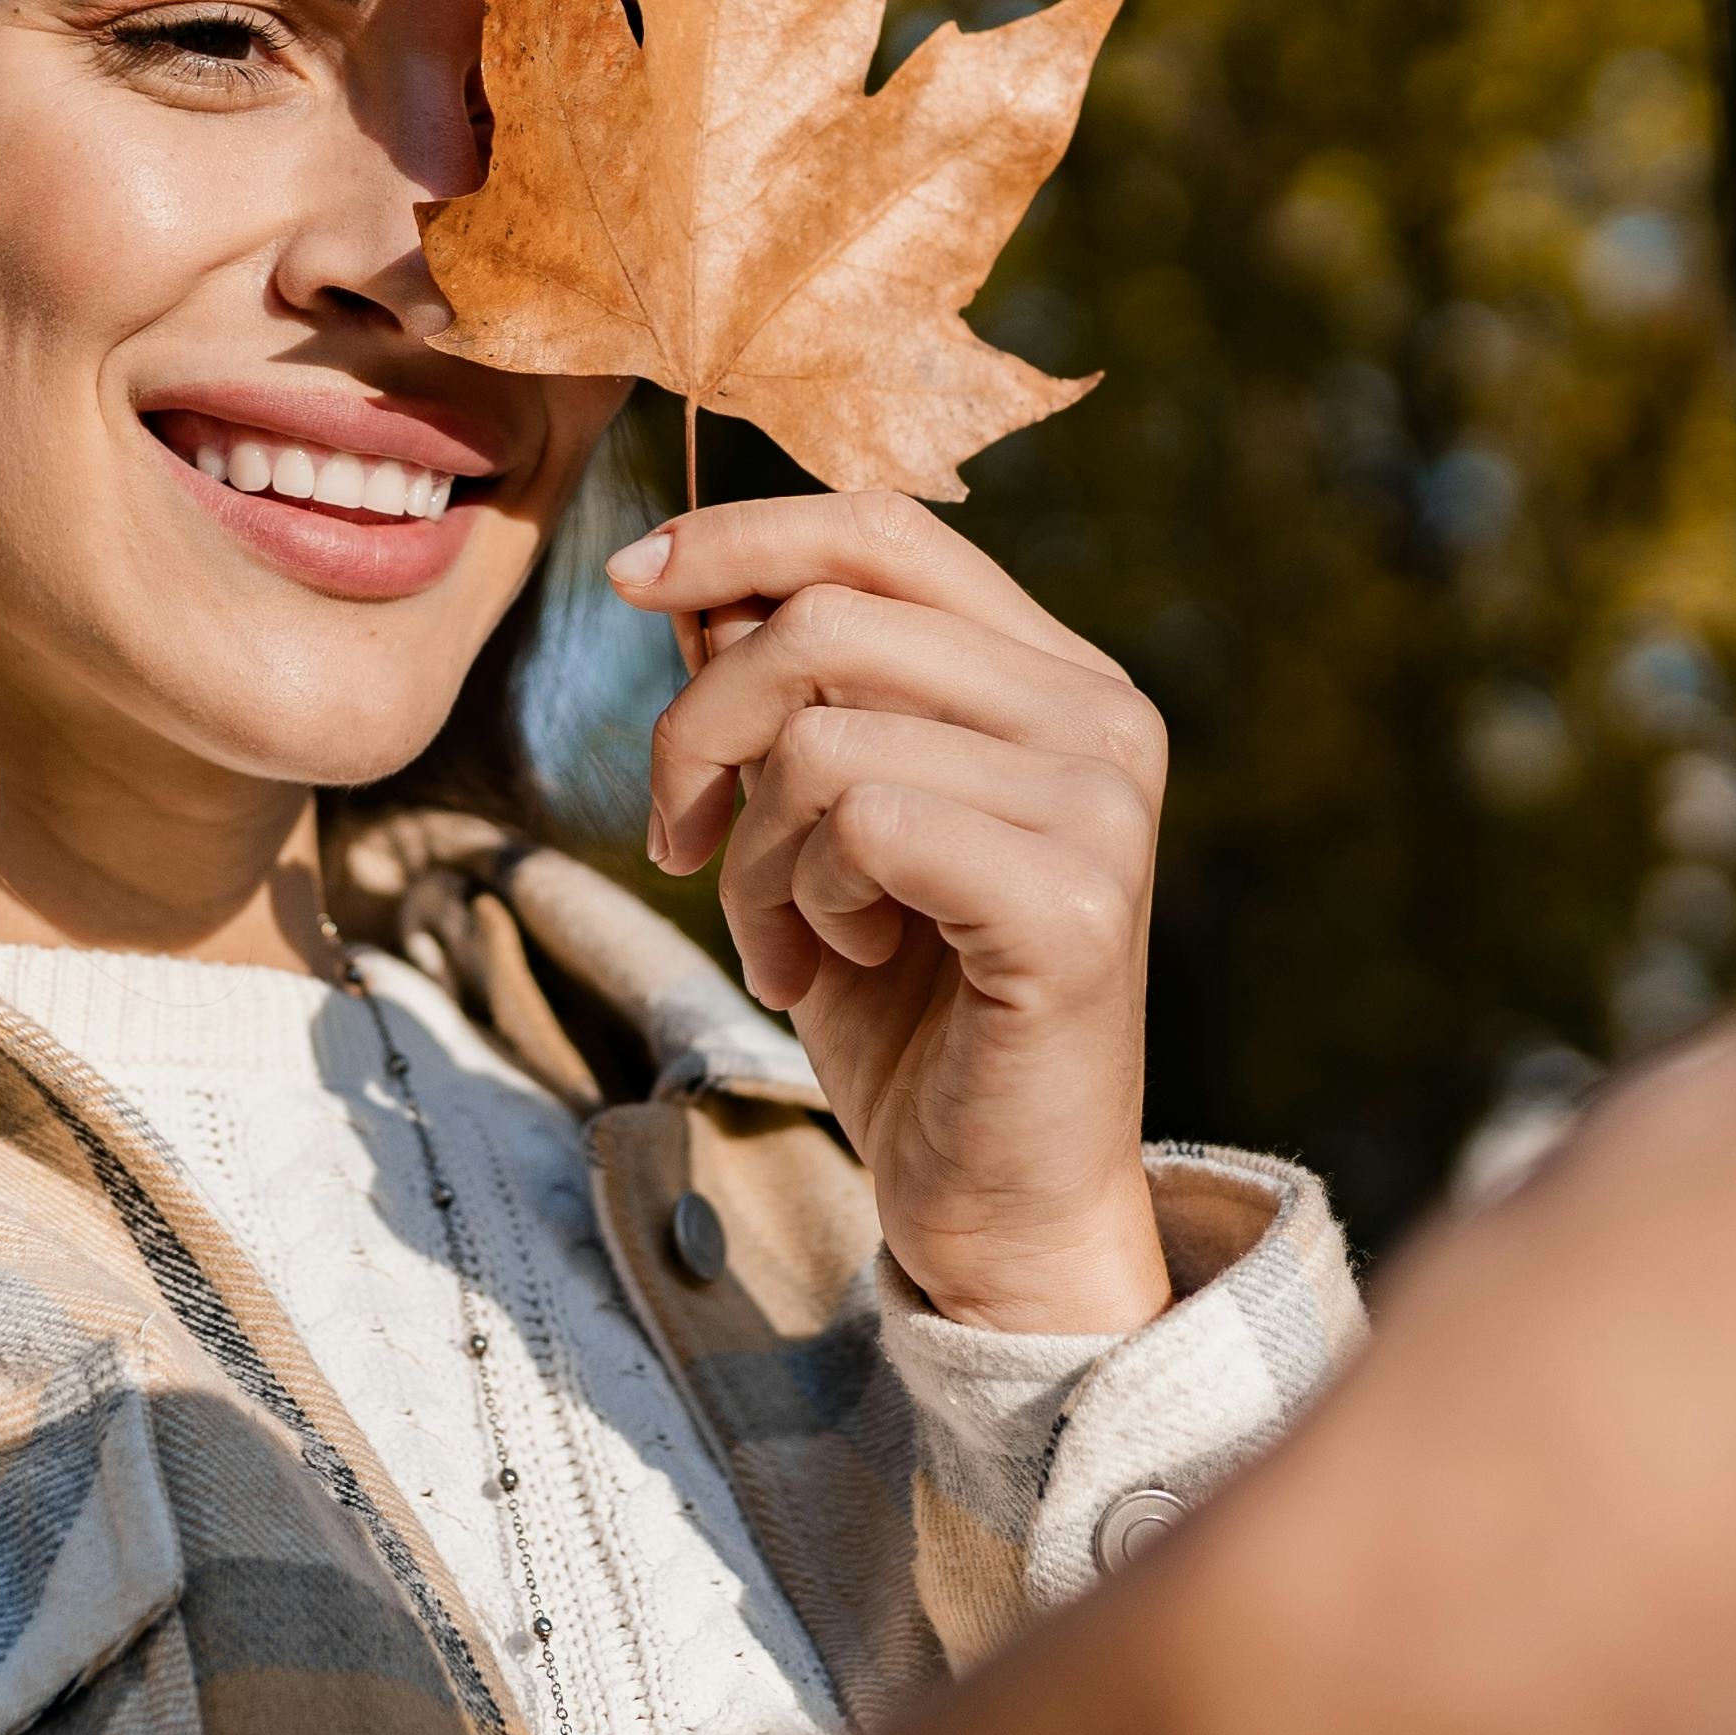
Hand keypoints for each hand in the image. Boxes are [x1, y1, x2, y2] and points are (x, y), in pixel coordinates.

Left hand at [609, 491, 1170, 1336]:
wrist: (994, 1203)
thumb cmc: (906, 1017)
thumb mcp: (815, 830)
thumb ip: (778, 700)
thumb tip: (686, 581)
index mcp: (1055, 676)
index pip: (885, 531)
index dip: (740, 535)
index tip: (633, 580)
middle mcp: (1102, 716)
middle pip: (826, 620)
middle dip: (702, 729)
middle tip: (682, 842)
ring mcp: (1102, 805)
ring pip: (825, 736)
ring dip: (753, 851)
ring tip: (785, 935)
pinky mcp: (1075, 903)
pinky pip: (862, 825)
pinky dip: (804, 900)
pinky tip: (835, 963)